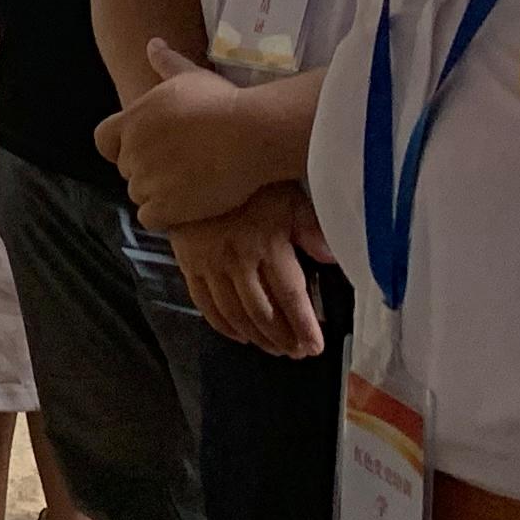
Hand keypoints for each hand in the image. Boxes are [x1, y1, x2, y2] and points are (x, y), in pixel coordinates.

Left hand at [97, 39, 277, 227]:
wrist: (249, 132)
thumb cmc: (222, 101)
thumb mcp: (190, 75)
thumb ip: (166, 63)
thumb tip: (153, 44)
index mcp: (132, 119)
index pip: (103, 140)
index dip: (120, 147)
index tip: (146, 149)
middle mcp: (132, 150)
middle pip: (127, 170)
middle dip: (147, 171)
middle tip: (180, 167)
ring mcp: (146, 180)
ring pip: (138, 196)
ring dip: (158, 195)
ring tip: (189, 185)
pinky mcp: (164, 207)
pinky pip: (150, 219)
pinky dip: (165, 217)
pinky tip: (188, 205)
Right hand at [170, 185, 326, 359]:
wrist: (193, 166)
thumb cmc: (249, 180)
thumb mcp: (287, 195)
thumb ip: (309, 227)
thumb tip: (330, 257)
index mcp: (267, 244)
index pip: (289, 295)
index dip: (303, 325)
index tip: (315, 346)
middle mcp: (238, 260)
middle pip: (262, 312)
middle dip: (282, 338)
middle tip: (297, 352)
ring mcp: (210, 265)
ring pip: (234, 314)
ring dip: (256, 337)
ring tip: (274, 349)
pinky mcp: (189, 264)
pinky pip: (205, 304)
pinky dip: (222, 325)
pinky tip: (238, 335)